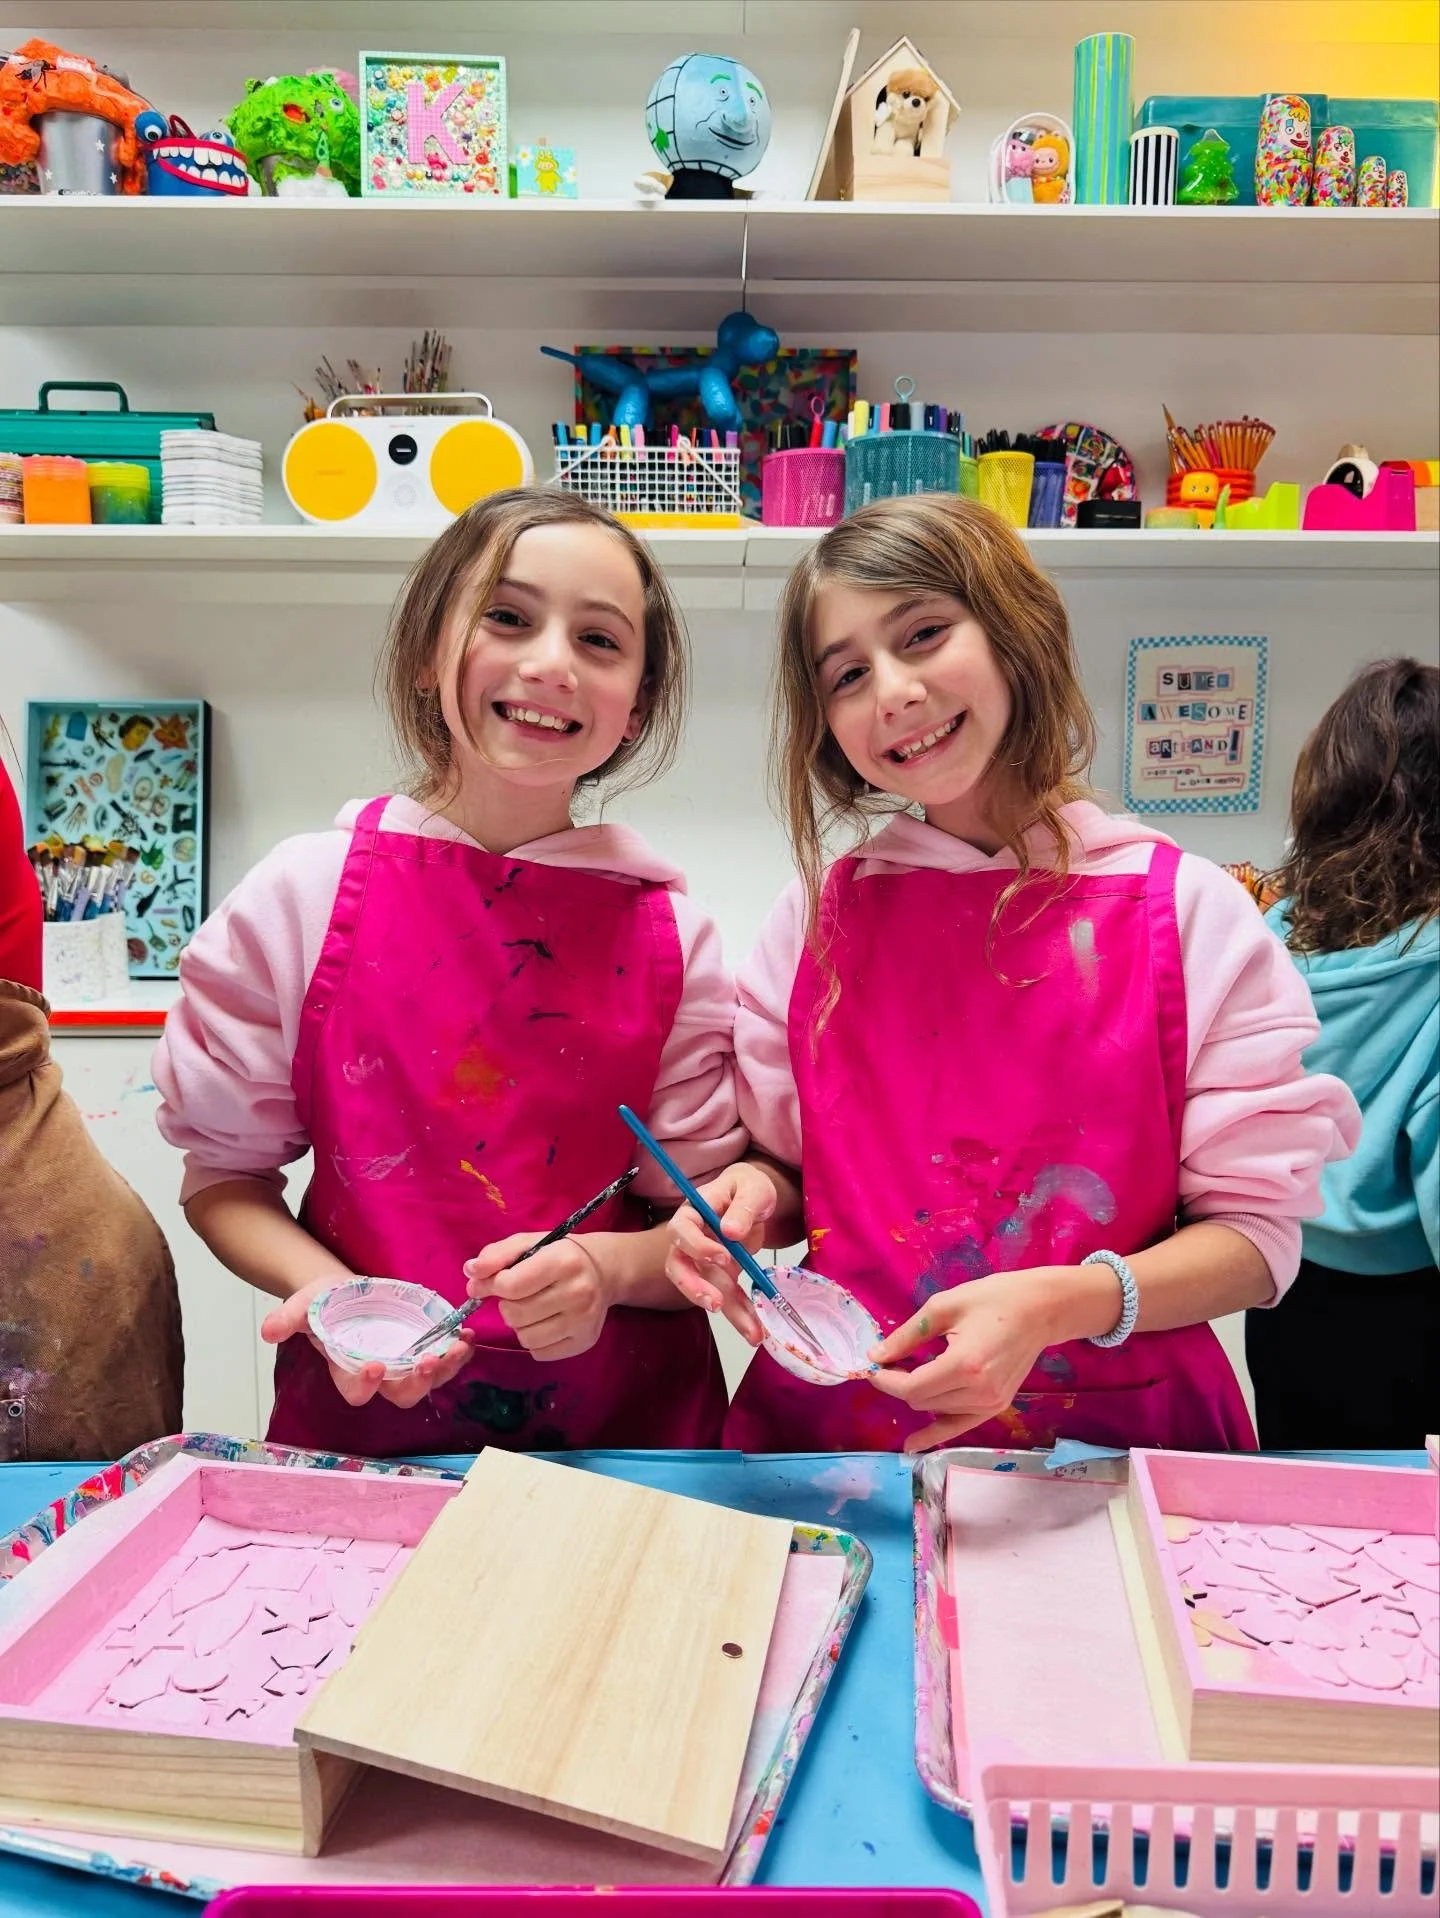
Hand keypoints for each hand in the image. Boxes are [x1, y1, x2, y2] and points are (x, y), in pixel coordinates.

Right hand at [260, 1277, 468, 1410]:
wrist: (347, 1291)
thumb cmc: (326, 1303)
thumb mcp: (303, 1305)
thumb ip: (288, 1318)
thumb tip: (269, 1330)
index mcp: (349, 1371)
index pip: (357, 1391)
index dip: (365, 1385)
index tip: (372, 1365)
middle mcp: (382, 1375)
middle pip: (401, 1394)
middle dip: (417, 1382)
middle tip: (426, 1361)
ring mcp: (405, 1363)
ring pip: (429, 1379)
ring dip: (446, 1368)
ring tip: (456, 1346)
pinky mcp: (424, 1346)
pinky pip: (445, 1358)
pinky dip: (458, 1351)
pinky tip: (467, 1335)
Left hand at [463, 1233, 612, 1362]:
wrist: (604, 1271)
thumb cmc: (558, 1254)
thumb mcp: (528, 1244)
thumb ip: (496, 1255)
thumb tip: (470, 1274)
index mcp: (563, 1261)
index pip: (510, 1285)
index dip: (490, 1285)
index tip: (490, 1282)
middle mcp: (578, 1292)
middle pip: (515, 1315)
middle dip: (506, 1305)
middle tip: (516, 1296)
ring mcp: (583, 1321)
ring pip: (525, 1338)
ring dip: (520, 1325)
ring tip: (532, 1309)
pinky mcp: (584, 1342)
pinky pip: (539, 1353)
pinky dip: (535, 1340)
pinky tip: (545, 1322)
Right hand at [663, 1162, 777, 1346]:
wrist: (753, 1198)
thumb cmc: (748, 1187)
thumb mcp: (752, 1189)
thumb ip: (743, 1207)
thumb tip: (731, 1232)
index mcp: (694, 1212)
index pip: (682, 1230)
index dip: (697, 1246)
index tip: (723, 1257)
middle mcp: (692, 1240)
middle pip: (680, 1267)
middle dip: (695, 1289)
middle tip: (716, 1304)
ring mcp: (704, 1261)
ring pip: (706, 1289)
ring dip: (728, 1312)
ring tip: (752, 1332)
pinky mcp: (721, 1276)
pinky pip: (728, 1297)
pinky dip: (743, 1314)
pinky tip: (757, 1330)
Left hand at [868, 1267, 1069, 1453]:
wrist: (1040, 1309)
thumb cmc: (992, 1298)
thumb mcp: (943, 1307)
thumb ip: (906, 1336)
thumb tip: (875, 1356)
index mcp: (965, 1364)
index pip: (912, 1387)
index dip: (885, 1379)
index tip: (871, 1364)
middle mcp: (979, 1391)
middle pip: (921, 1401)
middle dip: (898, 1383)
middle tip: (888, 1359)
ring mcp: (991, 1403)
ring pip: (935, 1411)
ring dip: (917, 1395)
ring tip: (907, 1371)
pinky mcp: (997, 1406)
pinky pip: (957, 1426)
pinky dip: (934, 1432)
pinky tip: (912, 1444)